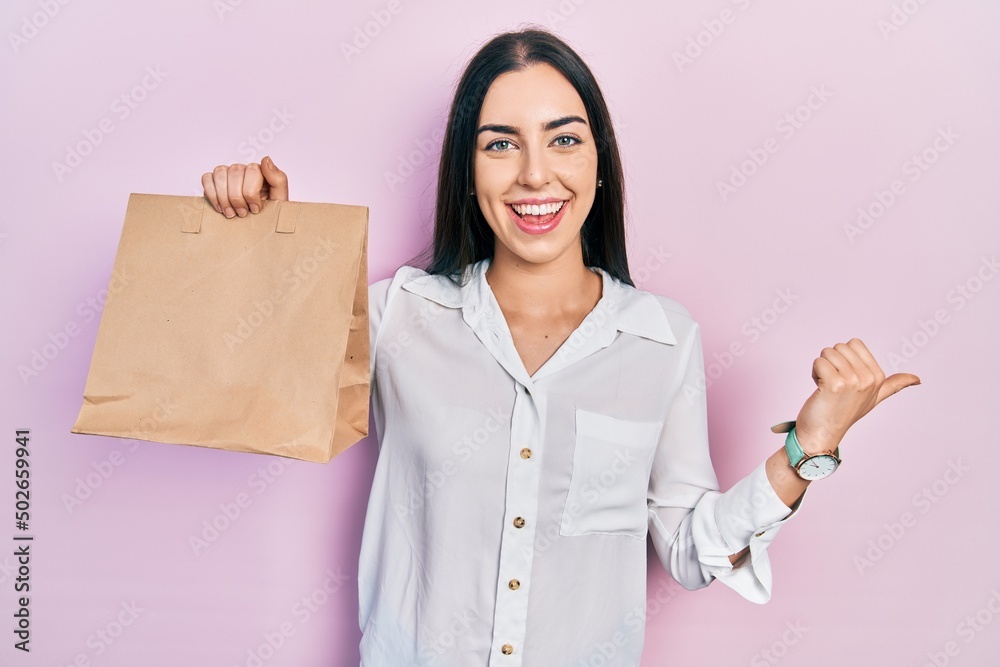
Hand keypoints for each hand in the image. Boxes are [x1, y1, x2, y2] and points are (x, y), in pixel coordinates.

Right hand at [201, 155, 288, 218]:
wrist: (258, 228)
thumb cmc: (268, 214)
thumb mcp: (280, 200)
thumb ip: (278, 179)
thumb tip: (266, 159)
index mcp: (261, 172)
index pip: (252, 170)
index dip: (251, 192)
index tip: (255, 208)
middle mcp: (244, 170)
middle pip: (234, 172)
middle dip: (237, 197)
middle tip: (242, 213)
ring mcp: (228, 174)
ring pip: (220, 173)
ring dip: (224, 197)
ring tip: (231, 213)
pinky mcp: (214, 181)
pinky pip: (207, 178)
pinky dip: (212, 194)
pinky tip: (220, 207)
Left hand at [793, 338, 919, 453]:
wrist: (823, 433)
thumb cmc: (844, 413)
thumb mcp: (875, 397)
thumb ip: (894, 385)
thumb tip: (918, 379)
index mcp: (879, 377)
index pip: (854, 343)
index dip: (843, 358)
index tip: (845, 378)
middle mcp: (869, 379)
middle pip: (839, 347)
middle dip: (831, 362)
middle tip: (833, 384)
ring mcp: (853, 382)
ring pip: (827, 353)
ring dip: (821, 368)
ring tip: (827, 387)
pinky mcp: (834, 385)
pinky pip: (819, 362)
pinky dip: (814, 373)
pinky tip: (820, 389)